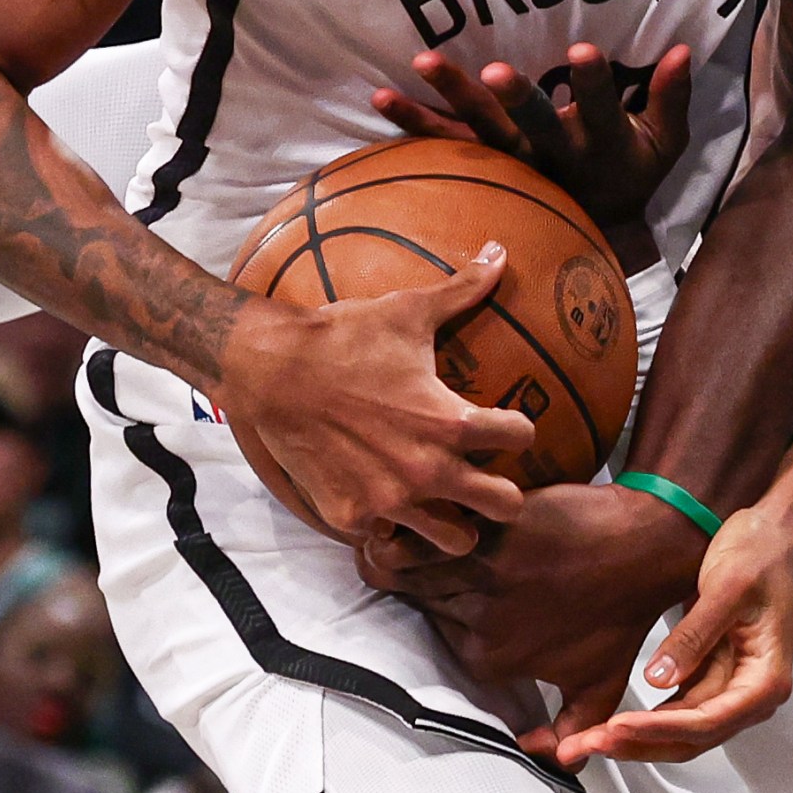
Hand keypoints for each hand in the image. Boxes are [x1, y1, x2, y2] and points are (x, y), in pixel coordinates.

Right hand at [222, 245, 534, 553]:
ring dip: (456, 522)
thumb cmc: (343, 338)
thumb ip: (462, 290)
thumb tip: (500, 252)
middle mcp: (429, 470)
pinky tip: (386, 500)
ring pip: (454, 540)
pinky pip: (390, 537)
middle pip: (507, 506)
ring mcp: (391, 501)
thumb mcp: (406, 312)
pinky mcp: (353, 516)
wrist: (269, 371)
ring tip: (447, 503)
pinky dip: (391, 523)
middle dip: (505, 493)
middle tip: (488, 477)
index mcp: (452, 423)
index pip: (522, 437)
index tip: (505, 422)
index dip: (519, 427)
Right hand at [355, 481, 704, 729]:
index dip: (433, 609)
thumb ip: (568, 732)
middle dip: (410, 580)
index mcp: (490, 658)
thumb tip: (544, 762)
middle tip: (410, 559)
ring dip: (395, 550)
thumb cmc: (624, 614)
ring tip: (395, 534)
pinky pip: (428, 529)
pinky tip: (416, 514)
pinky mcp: (489, 530)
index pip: (432, 633)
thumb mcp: (599, 688)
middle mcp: (479, 621)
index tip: (439, 591)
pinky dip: (414, 522)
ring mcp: (481, 573)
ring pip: (406, 563)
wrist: (648, 548)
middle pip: (415, 597)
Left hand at [372, 42, 693, 231]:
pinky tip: (379, 98)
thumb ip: (673, 98)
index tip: (582, 51)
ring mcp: (513, 163)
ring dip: (446, 100)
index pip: (602, 109)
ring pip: (479, 132)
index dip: (593, 84)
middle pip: (532, 125)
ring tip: (419, 62)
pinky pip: (444, 143)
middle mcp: (552, 156)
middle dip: (515, 97)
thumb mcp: (666, 144)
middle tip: (494, 70)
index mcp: (600, 145)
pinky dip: (413, 124)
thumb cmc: (633, 174)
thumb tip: (685, 50)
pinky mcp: (485, 165)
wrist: (596, 233)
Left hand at [555, 488, 792, 767]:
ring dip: (636, 738)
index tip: (618, 726)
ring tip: (586, 740)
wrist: (771, 531)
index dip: (660, 728)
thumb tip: (660, 678)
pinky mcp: (711, 676)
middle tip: (587, 745)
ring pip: (679, 730)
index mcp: (766, 678)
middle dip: (638, 745)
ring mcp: (731, 687)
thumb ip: (694, 636)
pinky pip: (675, 709)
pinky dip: (644, 719)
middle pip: (692, 737)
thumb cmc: (762, 553)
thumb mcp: (726, 588)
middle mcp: (751, 693)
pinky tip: (609, 723)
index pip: (708, 720)